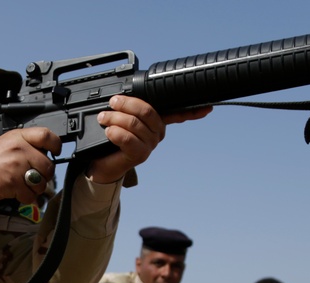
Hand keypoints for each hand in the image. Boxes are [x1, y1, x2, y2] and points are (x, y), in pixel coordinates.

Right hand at [0, 128, 60, 203]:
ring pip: (42, 183)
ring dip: (34, 189)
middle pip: (48, 165)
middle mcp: (19, 148)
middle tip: (32, 178)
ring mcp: (17, 165)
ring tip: (20, 186)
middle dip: (43, 176)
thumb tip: (44, 155)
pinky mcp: (14, 182)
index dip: (56, 145)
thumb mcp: (4, 145)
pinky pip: (31, 195)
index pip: (47, 135)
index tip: (55, 152)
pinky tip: (14, 192)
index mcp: (17, 137)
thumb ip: (24, 146)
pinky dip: (24, 198)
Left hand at [87, 97, 211, 183]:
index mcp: (157, 121)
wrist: (102, 163)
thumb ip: (129, 106)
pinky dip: (115, 132)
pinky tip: (109, 132)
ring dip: (116, 118)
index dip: (193, 111)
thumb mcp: (121, 117)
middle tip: (113, 102)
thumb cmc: (111, 138)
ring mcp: (149, 144)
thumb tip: (124, 92)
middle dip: (127, 104)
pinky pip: (128, 138)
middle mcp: (157, 132)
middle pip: (148, 111)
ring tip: (104, 118)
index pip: (178, 113)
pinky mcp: (139, 154)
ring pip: (135, 123)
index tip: (207, 108)